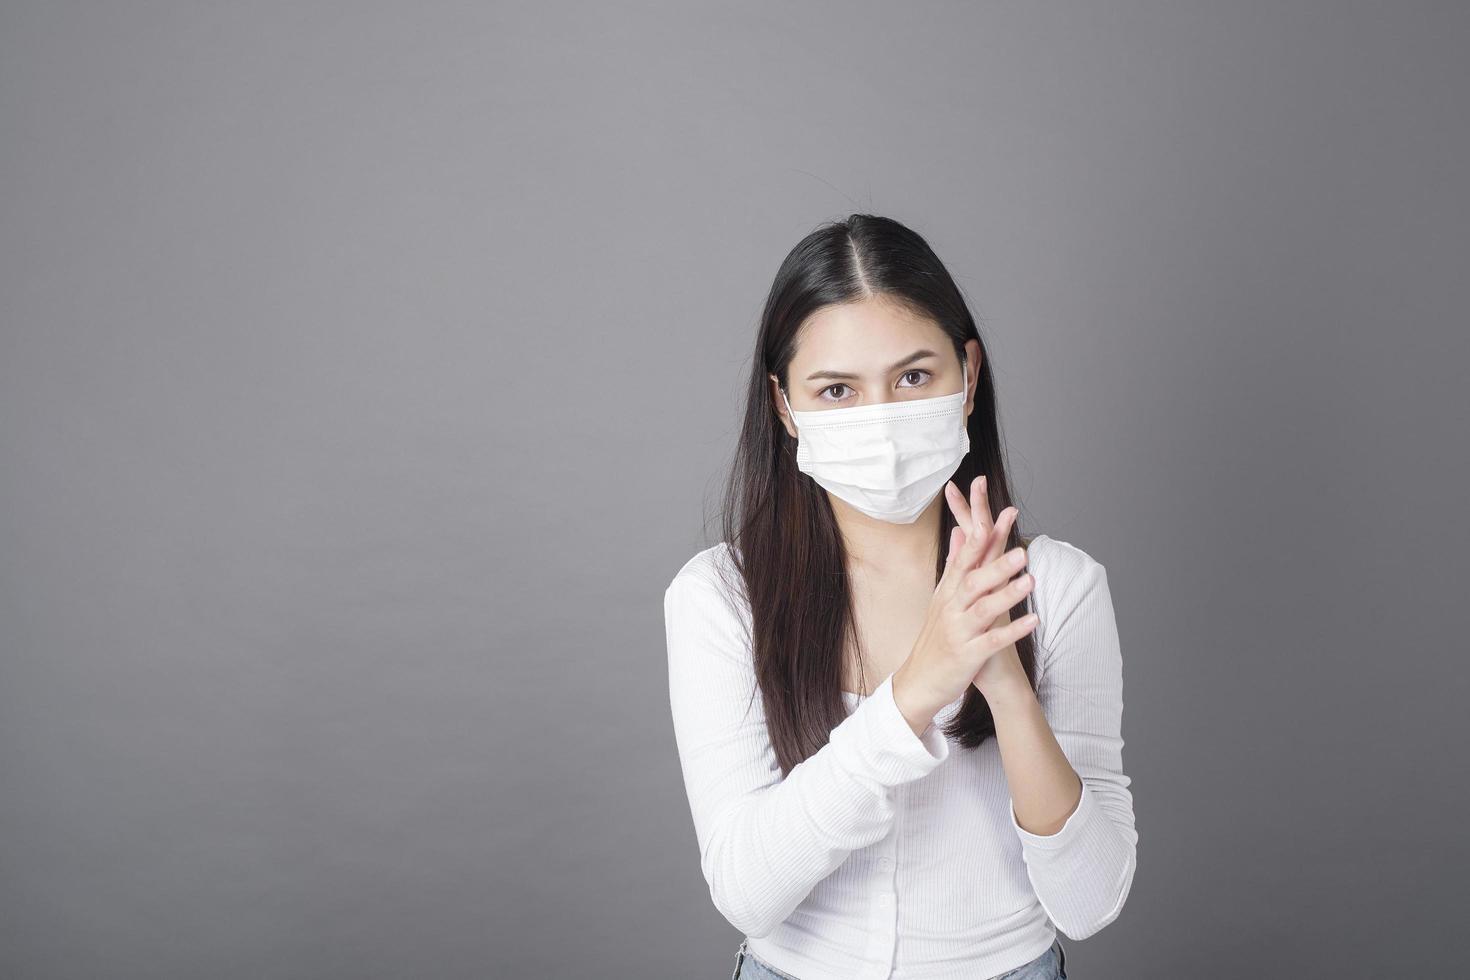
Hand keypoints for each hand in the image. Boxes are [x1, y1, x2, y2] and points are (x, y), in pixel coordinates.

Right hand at [894, 475, 1039, 722]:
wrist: (919, 681)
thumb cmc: (936, 637)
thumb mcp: (942, 597)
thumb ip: (955, 564)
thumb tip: (960, 531)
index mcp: (948, 592)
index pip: (966, 558)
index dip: (982, 536)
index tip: (1000, 514)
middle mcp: (951, 608)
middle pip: (974, 581)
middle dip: (997, 564)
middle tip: (1022, 551)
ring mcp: (959, 632)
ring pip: (983, 609)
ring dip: (1007, 594)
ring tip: (1031, 580)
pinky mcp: (967, 656)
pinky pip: (992, 641)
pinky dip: (1012, 631)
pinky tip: (1033, 621)